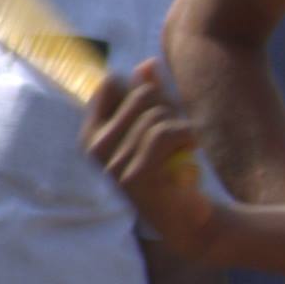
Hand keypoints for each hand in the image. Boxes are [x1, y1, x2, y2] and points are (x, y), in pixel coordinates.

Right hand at [84, 65, 229, 260]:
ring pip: (156, 115)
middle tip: (179, 129)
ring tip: (187, 143)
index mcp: (92, 134)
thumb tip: (147, 64)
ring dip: (181, 125)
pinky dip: (187, 134)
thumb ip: (150, 96)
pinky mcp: (134, 176)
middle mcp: (94, 149)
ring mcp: (112, 164)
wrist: (191, 219)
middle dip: (167, 106)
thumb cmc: (173, 170)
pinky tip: (192, 145)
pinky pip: (165, 134)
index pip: (110, 84)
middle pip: (139, 95)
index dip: (139, 88)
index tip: (157, 107)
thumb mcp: (159, 126)